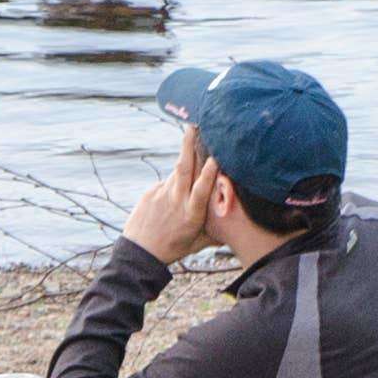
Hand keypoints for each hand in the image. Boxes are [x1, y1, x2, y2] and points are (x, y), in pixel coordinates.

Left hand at [121, 127, 218, 264]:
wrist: (140, 252)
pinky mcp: (150, 193)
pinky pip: (167, 181)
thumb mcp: (198, 242)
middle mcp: (176, 200)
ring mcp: (161, 195)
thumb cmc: (173, 248)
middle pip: (184, 168)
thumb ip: (217, 231)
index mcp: (191, 214)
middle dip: (189, 145)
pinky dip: (175, 178)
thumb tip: (238, 225)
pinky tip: (178, 181)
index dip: (208, 172)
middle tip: (194, 125)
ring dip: (185, 153)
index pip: (201, 189)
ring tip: (192, 132)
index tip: (215, 156)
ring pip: (177, 170)